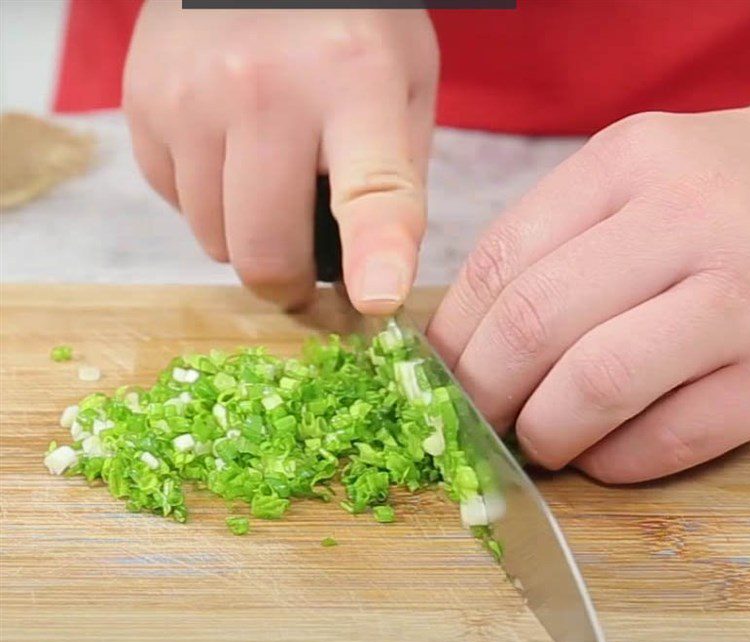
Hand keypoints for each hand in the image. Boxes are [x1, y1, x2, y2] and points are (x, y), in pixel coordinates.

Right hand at [123, 2, 437, 311]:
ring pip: (214, 241)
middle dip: (289, 284)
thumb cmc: (345, 28)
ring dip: (246, 238)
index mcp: (355, 84)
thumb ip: (397, 183)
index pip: (370, 190)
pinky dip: (207, 202)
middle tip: (305, 269)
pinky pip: (176, 203)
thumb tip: (374, 282)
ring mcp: (190, 98)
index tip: (376, 303)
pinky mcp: (142, 106)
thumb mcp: (404, 87)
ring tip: (268, 184)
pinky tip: (228, 153)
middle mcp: (263, 91)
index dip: (375, 258)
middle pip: (264, 252)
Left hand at [428, 67, 749, 482]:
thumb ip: (548, 244)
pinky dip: (614, 462)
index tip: (435, 376)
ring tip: (536, 440)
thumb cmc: (710, 194)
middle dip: (483, 392)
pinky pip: (671, 439)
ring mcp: (745, 300)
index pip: (499, 261)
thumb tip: (461, 347)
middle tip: (475, 418)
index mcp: (627, 162)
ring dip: (545, 432)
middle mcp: (689, 221)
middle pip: (535, 325)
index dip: (451, 336)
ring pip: (598, 385)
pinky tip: (601, 454)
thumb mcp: (628, 178)